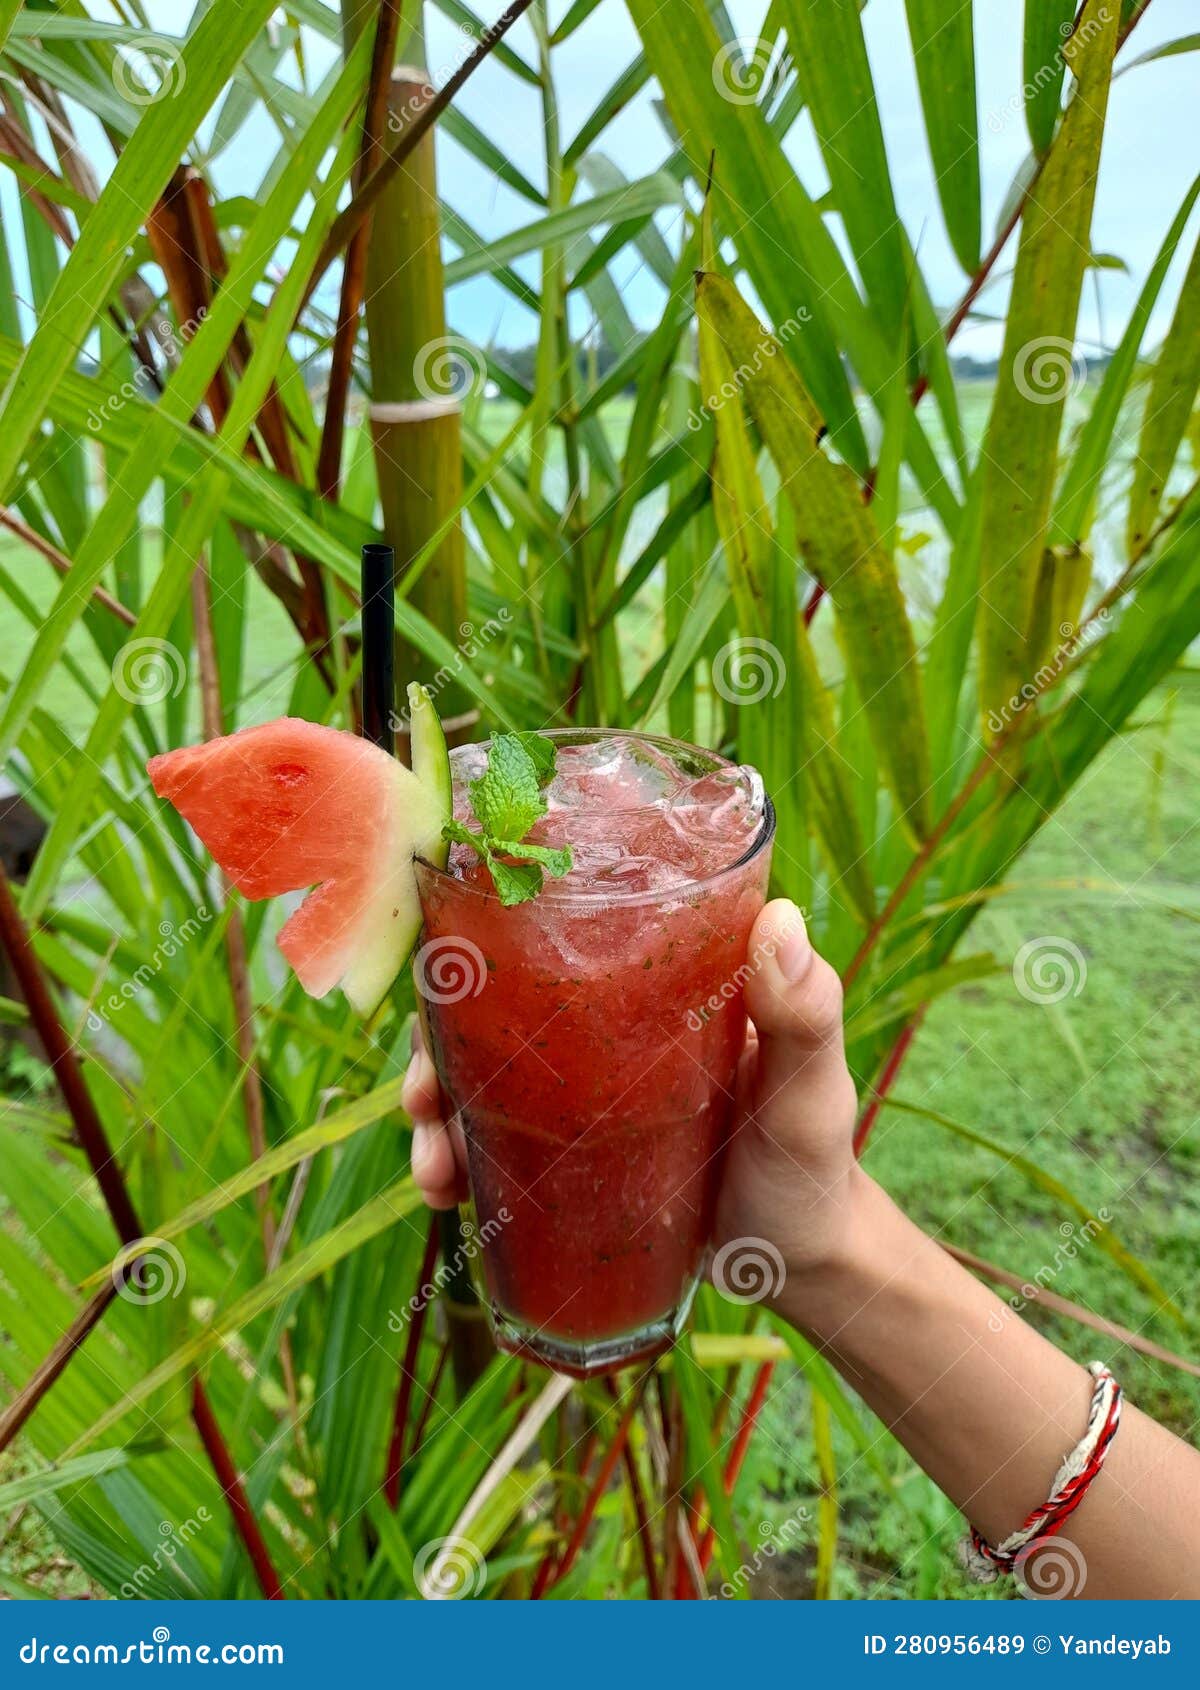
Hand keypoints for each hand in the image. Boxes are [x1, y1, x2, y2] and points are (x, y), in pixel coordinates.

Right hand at [402, 899, 864, 1289]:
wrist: (800, 1263)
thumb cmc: (815, 1160)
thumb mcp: (811, 1088)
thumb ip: (806, 1013)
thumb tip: (779, 914)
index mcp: (653, 981)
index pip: (557, 932)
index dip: (485, 940)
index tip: (445, 967)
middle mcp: (602, 1024)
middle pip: (492, 1004)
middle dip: (434, 1044)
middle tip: (419, 1098)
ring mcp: (578, 1092)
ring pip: (476, 1076)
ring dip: (431, 1110)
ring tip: (432, 1170)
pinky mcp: (566, 1155)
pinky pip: (489, 1145)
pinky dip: (452, 1162)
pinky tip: (443, 1196)